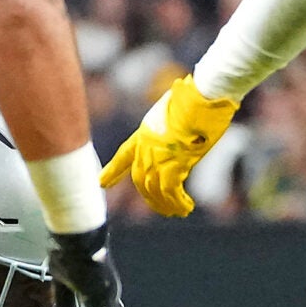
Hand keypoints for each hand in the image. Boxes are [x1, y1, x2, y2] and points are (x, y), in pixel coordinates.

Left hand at [101, 73, 239, 216]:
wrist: (204, 94)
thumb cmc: (198, 97)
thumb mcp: (177, 111)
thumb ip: (173, 126)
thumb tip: (184, 129)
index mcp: (144, 132)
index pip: (124, 155)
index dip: (113, 171)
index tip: (102, 183)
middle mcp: (147, 146)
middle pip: (139, 177)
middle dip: (150, 196)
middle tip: (163, 209)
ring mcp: (158, 155)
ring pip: (153, 188)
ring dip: (165, 204)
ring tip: (177, 212)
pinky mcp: (175, 163)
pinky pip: (170, 191)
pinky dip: (177, 202)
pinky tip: (186, 208)